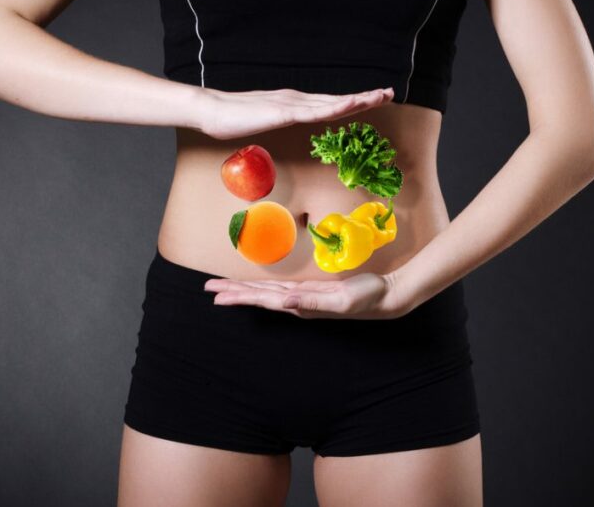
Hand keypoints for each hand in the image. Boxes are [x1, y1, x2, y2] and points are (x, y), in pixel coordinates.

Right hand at [195, 86, 394, 139]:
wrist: (211, 110)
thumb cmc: (231, 118)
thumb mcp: (263, 121)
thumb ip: (277, 120)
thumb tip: (284, 125)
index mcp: (294, 103)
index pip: (329, 103)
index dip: (353, 101)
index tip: (374, 98)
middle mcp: (297, 99)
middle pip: (336, 100)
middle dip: (365, 97)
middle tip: (389, 92)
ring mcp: (291, 104)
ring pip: (331, 103)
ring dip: (357, 99)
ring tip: (380, 96)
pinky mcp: (283, 111)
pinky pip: (315, 111)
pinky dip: (336, 107)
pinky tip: (351, 104)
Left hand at [203, 271, 410, 319]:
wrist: (385, 297)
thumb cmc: (366, 298)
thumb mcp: (341, 300)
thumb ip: (313, 301)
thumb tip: (285, 301)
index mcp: (300, 305)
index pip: (262, 300)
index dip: (239, 297)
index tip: (216, 296)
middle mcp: (298, 303)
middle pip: (258, 297)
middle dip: (233, 292)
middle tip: (208, 289)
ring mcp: (304, 298)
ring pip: (266, 294)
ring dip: (244, 291)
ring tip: (224, 289)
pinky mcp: (312, 292)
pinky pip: (280, 290)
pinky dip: (263, 289)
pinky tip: (257, 290)